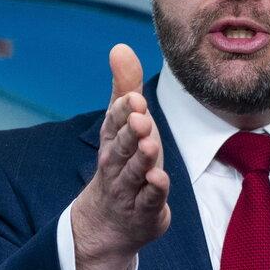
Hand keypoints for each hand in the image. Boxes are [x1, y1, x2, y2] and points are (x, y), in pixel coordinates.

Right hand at [70, 43, 170, 269]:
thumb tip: (119, 47)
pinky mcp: (144, 211)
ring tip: (150, 145)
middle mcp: (116, 164)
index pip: (114, 122)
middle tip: (140, 117)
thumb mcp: (124, 126)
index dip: (123, 110)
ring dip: (141, 159)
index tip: (134, 96)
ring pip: (133, 173)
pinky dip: (153, 191)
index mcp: (113, 141)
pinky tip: (159, 179)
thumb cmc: (124, 164)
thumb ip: (125, 88)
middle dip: (129, 131)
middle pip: (121, 147)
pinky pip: (147, 200)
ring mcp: (128, 190)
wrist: (109, 223)